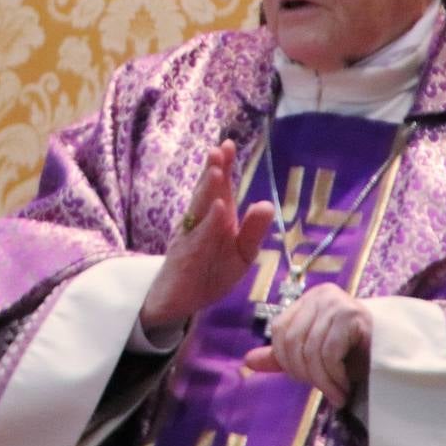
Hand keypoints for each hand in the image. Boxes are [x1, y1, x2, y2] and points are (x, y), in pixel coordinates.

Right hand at [139, 140, 274, 330]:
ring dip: (207, 190)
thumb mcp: (240, 253)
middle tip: (219, 150)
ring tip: (216, 171)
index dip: (222, 166)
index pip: (219, 188)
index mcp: (215, 218)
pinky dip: (208, 224)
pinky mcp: (185, 258)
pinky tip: (218, 209)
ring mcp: (189, 238)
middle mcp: (198, 222)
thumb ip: (253, 231)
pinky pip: (198, 238)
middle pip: (206, 193)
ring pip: (198, 211)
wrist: (178, 301)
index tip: (228, 144)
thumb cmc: (210, 272)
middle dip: (212, 171)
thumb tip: (267, 204)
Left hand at [243, 283, 371, 407]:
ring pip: (310, 349)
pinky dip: (334, 376)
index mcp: (307, 300)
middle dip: (304, 373)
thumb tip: (247, 362)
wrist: (396, 350)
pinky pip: (329, 352)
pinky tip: (344, 386)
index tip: (305, 380)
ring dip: (322, 381)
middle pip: (291, 340)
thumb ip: (283, 356)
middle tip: (323, 390)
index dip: (286, 360)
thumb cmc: (355, 352)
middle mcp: (320, 295)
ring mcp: (336, 302)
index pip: (279, 329)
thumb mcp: (314, 353)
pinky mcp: (351, 315)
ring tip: (336, 395)